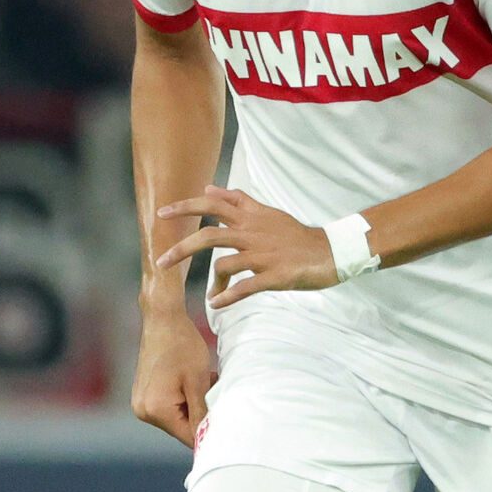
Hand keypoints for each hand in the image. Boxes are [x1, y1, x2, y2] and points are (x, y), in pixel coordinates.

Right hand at [131, 311, 214, 447]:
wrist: (163, 319)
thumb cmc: (182, 345)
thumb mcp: (198, 380)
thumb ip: (202, 412)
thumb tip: (207, 436)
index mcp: (156, 410)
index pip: (187, 435)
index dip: (207, 430)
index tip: (224, 419)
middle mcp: (144, 411)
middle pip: (181, 426)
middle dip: (200, 412)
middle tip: (213, 388)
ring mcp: (141, 402)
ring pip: (176, 415)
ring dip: (193, 403)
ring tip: (203, 380)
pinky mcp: (143, 393)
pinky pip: (167, 405)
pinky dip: (182, 396)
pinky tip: (191, 380)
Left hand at [156, 185, 337, 308]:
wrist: (330, 251)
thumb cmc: (295, 235)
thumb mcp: (266, 212)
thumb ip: (237, 200)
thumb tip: (209, 187)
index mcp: (251, 217)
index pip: (213, 204)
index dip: (186, 206)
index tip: (162, 212)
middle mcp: (253, 233)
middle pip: (210, 235)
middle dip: (182, 248)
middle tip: (161, 262)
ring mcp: (263, 255)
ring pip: (224, 263)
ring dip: (209, 281)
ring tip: (208, 294)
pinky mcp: (274, 275)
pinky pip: (244, 287)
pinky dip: (227, 296)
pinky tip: (216, 303)